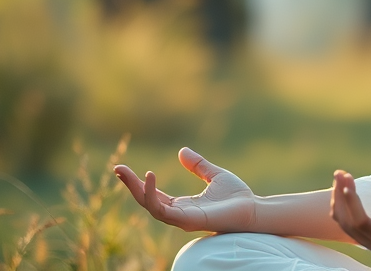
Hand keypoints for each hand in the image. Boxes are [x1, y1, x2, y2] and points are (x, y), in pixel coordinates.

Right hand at [114, 147, 256, 232]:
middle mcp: (178, 214)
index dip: (138, 183)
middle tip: (117, 168)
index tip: (123, 168)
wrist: (253, 209)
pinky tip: (149, 176)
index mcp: (182, 204)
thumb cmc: (237, 196)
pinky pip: (163, 210)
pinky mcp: (188, 220)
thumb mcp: (214, 175)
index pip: (154, 195)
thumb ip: (198, 165)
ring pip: (150, 207)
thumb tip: (181, 151)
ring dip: (136, 189)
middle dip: (130, 185)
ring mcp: (181, 219)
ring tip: (125, 172)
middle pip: (146, 201)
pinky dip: (152, 195)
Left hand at [329, 170, 370, 256]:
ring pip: (347, 226)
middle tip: (340, 173)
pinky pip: (351, 226)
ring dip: (340, 201)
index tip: (347, 183)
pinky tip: (346, 190)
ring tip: (340, 177)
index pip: (361, 223)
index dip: (351, 203)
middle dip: (341, 197)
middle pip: (349, 224)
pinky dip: (345, 207)